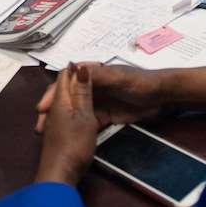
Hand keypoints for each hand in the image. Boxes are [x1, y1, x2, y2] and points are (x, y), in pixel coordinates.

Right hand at [35, 62, 165, 132]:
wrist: (164, 97)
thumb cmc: (141, 82)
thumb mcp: (117, 77)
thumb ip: (96, 75)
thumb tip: (72, 69)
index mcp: (92, 74)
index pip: (66, 83)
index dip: (52, 95)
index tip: (42, 109)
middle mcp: (92, 87)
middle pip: (67, 98)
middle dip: (52, 111)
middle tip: (40, 126)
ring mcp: (99, 102)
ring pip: (74, 112)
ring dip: (62, 121)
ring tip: (49, 134)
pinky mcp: (106, 115)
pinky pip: (87, 121)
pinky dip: (77, 128)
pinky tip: (68, 137)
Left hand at [35, 64, 99, 185]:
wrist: (60, 174)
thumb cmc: (75, 144)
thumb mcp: (84, 116)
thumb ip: (82, 92)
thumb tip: (79, 66)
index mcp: (61, 100)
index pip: (66, 75)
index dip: (79, 69)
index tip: (97, 68)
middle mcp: (55, 108)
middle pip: (64, 88)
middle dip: (77, 83)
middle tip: (96, 82)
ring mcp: (56, 121)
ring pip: (67, 102)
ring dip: (79, 97)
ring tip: (95, 97)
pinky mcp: (59, 133)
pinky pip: (69, 114)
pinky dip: (79, 111)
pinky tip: (89, 117)